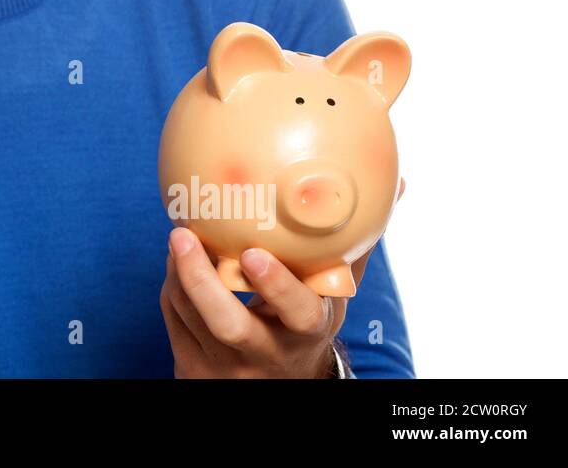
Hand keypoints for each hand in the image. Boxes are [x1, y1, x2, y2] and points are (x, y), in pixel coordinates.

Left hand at [160, 227, 372, 377]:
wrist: (280, 383)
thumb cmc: (307, 319)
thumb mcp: (336, 292)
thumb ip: (355, 243)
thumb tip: (395, 183)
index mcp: (306, 332)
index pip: (296, 313)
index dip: (276, 285)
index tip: (254, 253)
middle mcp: (266, 354)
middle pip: (227, 323)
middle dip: (200, 278)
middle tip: (182, 233)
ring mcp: (226, 367)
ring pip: (191, 315)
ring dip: (179, 271)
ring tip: (179, 234)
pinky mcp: (193, 370)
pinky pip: (173, 321)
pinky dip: (172, 286)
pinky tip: (177, 260)